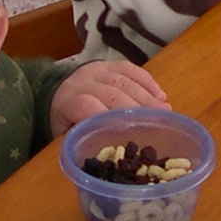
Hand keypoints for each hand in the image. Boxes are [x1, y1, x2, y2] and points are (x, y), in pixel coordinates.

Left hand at [51, 59, 168, 137]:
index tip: (130, 133)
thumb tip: (108, 156)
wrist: (55, 93)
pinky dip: (148, 82)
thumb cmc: (65, 121)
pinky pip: (131, 69)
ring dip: (147, 97)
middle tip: (158, 122)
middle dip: (136, 108)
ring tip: (165, 111)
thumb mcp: (66, 135)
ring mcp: (96, 70)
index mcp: (67, 102)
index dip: (108, 117)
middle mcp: (81, 82)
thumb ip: (83, 141)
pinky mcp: (109, 64)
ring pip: (124, 80)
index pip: (85, 106)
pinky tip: (160, 96)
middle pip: (111, 92)